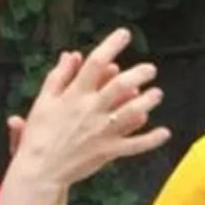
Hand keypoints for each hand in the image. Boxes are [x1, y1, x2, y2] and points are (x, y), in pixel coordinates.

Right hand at [8, 29, 169, 191]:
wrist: (40, 170)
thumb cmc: (40, 134)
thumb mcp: (44, 100)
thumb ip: (59, 76)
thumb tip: (72, 54)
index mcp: (75, 94)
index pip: (97, 62)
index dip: (112, 45)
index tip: (125, 34)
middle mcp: (91, 110)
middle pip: (121, 85)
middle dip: (139, 73)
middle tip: (150, 69)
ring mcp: (102, 131)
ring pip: (132, 112)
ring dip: (148, 101)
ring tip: (157, 94)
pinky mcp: (108, 151)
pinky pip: (134, 145)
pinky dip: (151, 139)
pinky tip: (165, 133)